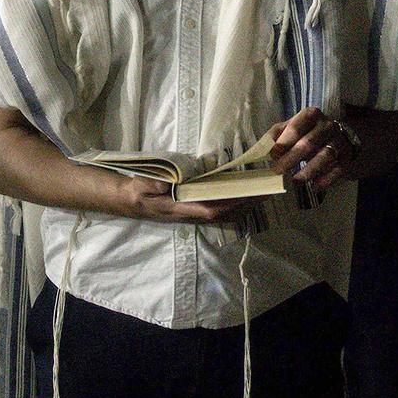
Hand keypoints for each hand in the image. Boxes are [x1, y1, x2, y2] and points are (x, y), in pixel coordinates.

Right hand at [109, 172, 250, 222]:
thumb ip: (154, 184)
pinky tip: (247, 196)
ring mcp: (193, 213)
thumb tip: (166, 183)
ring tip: (264, 192)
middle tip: (266, 191)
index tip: (245, 196)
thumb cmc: (137, 190)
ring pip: (224, 213)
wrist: (130, 199)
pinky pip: (219, 210)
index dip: (228, 205)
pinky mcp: (194, 209)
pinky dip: (235, 204)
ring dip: (244, 205)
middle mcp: (190, 214)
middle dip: (245, 204)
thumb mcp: (141, 185)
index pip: (207, 210)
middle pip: (223, 213)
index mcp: (179, 208)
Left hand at [267, 106, 356, 193]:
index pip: (296, 127)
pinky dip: (325, 180)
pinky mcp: (346, 158)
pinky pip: (337, 170)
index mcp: (311, 115)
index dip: (284, 142)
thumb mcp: (291, 128)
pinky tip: (314, 187)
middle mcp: (327, 126)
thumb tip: (261, 150)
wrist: (338, 138)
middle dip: (291, 158)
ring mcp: (339, 142)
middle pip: (309, 143)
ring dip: (308, 171)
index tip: (273, 155)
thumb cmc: (307, 133)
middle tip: (278, 171)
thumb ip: (276, 136)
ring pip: (325, 156)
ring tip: (295, 181)